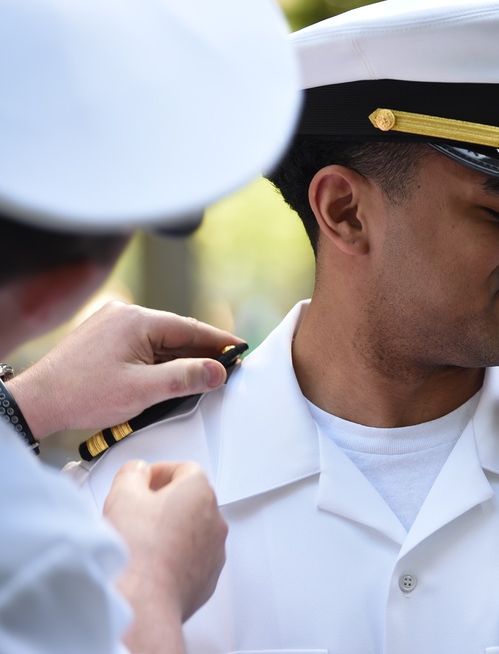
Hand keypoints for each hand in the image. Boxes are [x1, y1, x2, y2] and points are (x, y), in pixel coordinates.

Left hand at [6, 301, 242, 438]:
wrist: (38, 401)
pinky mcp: (105, 337)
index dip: (219, 341)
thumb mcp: (144, 390)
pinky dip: (161, 359)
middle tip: (226, 368)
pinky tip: (170, 374)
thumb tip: (218, 371)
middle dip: (202, 352)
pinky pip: (144, 344)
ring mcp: (113, 324)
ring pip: (161, 340)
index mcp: (137, 320)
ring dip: (181, 358)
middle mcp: (125, 315)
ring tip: (202, 376)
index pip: (191, 328)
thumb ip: (185, 378)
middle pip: (178, 333)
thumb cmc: (83, 394)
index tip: (241, 349)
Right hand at [104, 460, 227, 649]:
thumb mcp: (123, 495)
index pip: (184, 470)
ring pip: (192, 532)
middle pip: (190, 501)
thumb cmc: (135, 548)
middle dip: (164, 502)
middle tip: (136, 511)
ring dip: (171, 531)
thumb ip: (132, 474)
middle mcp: (215, 520)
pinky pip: (192, 559)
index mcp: (199, 493)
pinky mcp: (207, 578)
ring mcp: (215, 551)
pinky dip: (175, 557)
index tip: (141, 481)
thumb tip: (137, 472)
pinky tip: (150, 565)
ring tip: (140, 541)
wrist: (142, 601)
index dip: (159, 472)